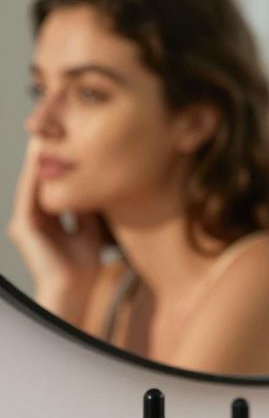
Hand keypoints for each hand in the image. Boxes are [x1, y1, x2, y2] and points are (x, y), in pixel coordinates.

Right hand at [6, 138, 105, 317]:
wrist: (75, 290)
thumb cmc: (84, 265)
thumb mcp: (89, 227)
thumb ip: (87, 207)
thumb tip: (95, 183)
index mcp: (48, 217)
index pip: (53, 183)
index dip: (62, 161)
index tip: (73, 139)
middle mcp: (33, 216)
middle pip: (41, 177)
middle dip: (49, 154)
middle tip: (60, 128)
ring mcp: (25, 220)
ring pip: (32, 181)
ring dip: (39, 158)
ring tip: (49, 135)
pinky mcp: (23, 226)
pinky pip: (30, 193)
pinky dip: (35, 174)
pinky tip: (42, 156)